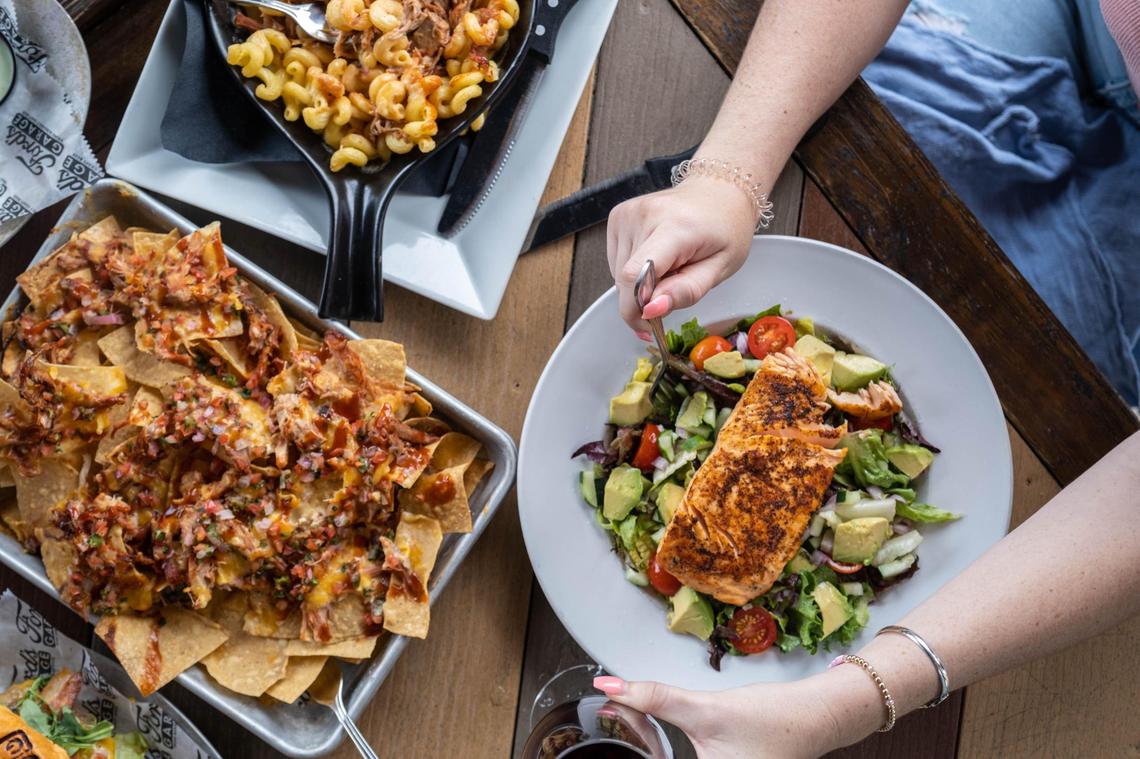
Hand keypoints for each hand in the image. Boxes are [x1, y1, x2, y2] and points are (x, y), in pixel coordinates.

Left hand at [594, 676, 843, 758]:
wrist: (815, 716)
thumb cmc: (772, 719)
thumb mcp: (706, 708)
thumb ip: (656, 699)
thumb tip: (609, 686)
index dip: (628, 744)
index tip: (609, 725)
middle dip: (637, 745)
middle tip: (617, 714)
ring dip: (649, 747)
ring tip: (630, 718)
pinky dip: (667, 750)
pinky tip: (654, 735)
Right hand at [607, 176, 757, 331]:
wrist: (719, 192)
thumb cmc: (725, 230)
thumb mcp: (721, 268)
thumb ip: (686, 291)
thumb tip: (651, 310)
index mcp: (675, 227)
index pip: (635, 275)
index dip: (635, 309)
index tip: (650, 328)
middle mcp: (645, 215)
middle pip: (626, 279)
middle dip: (645, 300)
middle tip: (673, 292)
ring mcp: (628, 213)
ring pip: (618, 274)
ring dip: (640, 284)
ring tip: (669, 269)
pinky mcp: (618, 216)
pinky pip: (616, 261)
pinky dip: (634, 270)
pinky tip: (657, 258)